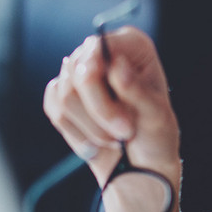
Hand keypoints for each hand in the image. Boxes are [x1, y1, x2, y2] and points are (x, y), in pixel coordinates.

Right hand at [42, 26, 181, 185]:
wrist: (141, 165)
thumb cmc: (155, 136)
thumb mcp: (156, 115)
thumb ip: (136, 90)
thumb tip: (116, 64)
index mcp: (132, 45)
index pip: (99, 46)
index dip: (98, 73)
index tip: (114, 102)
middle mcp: (103, 52)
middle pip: (78, 72)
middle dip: (100, 111)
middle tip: (124, 132)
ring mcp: (80, 73)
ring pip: (65, 94)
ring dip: (91, 126)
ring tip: (115, 138)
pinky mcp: (63, 95)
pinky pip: (55, 108)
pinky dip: (77, 132)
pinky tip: (96, 143)